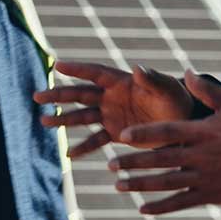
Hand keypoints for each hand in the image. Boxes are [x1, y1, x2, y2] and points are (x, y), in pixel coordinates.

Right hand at [34, 59, 193, 157]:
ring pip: (82, 117)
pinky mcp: (115, 133)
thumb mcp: (167, 90)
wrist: (183, 125)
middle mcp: (112, 97)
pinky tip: (69, 155)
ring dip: (64, 119)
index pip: (95, 73)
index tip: (57, 65)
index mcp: (122, 82)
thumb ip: (152, 80)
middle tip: (37, 96)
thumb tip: (138, 67)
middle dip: (59, 95)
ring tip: (45, 122)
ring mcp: (111, 115)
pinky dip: (84, 147)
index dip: (77, 69)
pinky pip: (96, 140)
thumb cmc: (177, 101)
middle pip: (80, 94)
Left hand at [105, 72, 220, 214]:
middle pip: (161, 159)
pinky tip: (142, 209)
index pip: (168, 131)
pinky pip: (181, 203)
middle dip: (134, 162)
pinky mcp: (209, 196)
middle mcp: (200, 156)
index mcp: (203, 132)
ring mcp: (204, 178)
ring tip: (118, 185)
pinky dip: (161, 208)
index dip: (144, 133)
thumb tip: (187, 72)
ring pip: (167, 183)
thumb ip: (208, 90)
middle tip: (110, 164)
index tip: (121, 135)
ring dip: (141, 185)